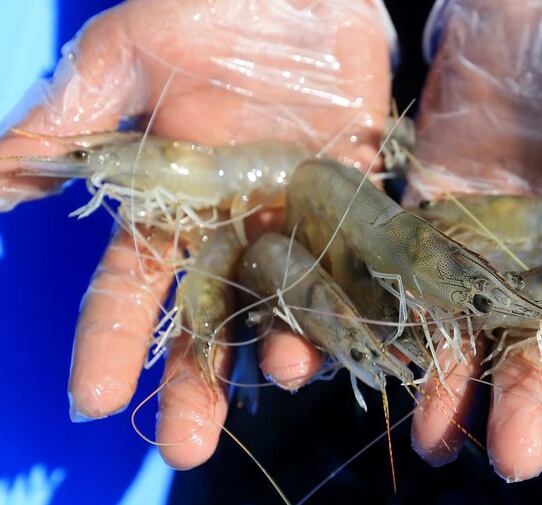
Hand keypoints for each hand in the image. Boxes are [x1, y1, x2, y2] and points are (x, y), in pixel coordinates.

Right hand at [0, 0, 390, 468]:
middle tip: (187, 447)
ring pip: (287, 300)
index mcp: (174, 199)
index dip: (111, 338)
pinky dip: (356, 294)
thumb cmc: (209, 8)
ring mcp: (296, 214)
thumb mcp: (129, 54)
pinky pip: (357, 257)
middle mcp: (233, 221)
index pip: (133, 282)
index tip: (90, 396)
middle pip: (211, 315)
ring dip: (286, 342)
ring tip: (286, 375)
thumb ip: (75, 120)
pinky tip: (356, 332)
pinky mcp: (355, 195)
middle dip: (197, 378)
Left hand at [406, 0, 541, 479]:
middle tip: (514, 461)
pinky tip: (381, 363)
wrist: (536, 12)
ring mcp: (474, 252)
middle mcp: (535, 273)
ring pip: (460, 335)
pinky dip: (389, 319)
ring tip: (437, 442)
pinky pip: (401, 278)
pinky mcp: (420, 222)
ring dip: (448, 390)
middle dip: (524, 407)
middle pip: (528, 355)